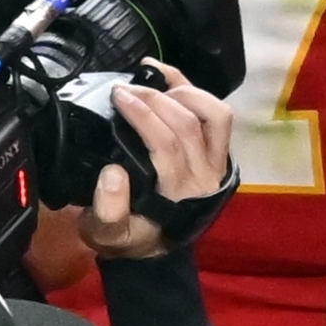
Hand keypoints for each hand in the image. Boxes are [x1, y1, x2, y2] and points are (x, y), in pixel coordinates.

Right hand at [75, 61, 233, 258]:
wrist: (153, 250)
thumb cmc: (128, 237)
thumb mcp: (106, 235)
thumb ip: (108, 210)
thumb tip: (112, 173)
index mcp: (177, 194)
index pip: (166, 144)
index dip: (143, 114)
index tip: (117, 96)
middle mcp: (204, 177)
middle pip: (187, 124)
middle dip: (154, 98)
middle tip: (124, 88)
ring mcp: (217, 164)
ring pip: (214, 115)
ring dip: (184, 91)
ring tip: (151, 82)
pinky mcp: (220, 153)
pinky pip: (217, 116)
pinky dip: (195, 90)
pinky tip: (167, 76)